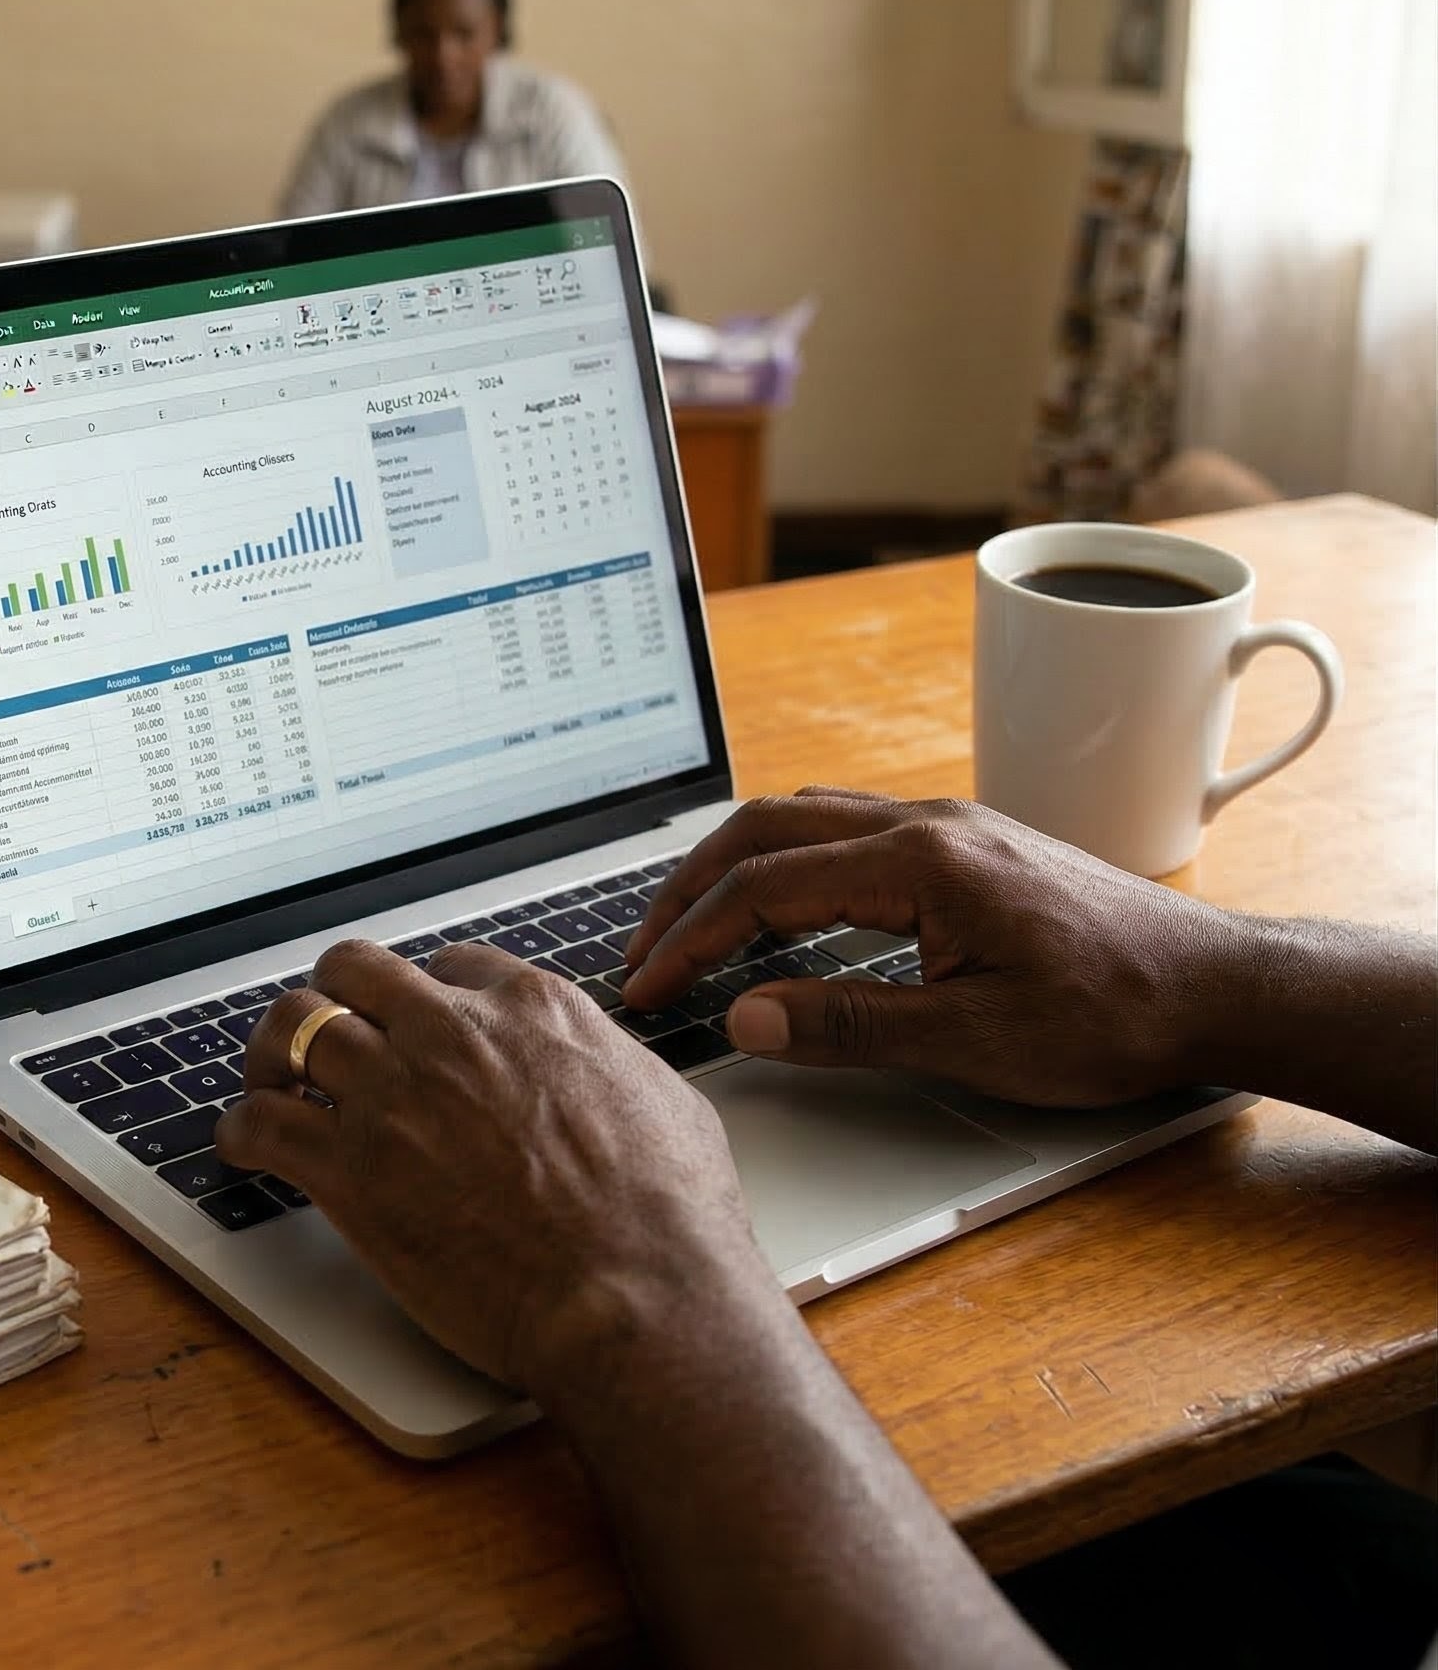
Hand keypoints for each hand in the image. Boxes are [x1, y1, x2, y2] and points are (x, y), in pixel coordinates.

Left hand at [214, 937, 769, 1398]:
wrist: (636, 1297)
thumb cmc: (669, 1221)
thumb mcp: (665, 1102)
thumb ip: (611, 1066)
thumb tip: (604, 1068)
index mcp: (531, 1010)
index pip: (451, 965)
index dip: (425, 999)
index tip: (412, 1028)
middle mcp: (453, 1034)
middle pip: (355, 972)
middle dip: (334, 998)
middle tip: (323, 1036)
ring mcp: (394, 1096)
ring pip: (294, 1028)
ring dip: (272, 1054)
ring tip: (266, 1083)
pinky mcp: (350, 1170)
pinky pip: (261, 1123)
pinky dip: (241, 1131)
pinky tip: (243, 1147)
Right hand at [621, 789, 1250, 1106]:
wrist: (1215, 988)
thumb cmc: (1115, 1016)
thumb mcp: (978, 1040)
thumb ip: (851, 1024)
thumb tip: (747, 1015)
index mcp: (922, 863)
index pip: (765, 887)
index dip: (691, 940)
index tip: (647, 988)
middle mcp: (927, 824)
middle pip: (764, 829)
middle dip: (689, 889)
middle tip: (642, 951)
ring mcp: (947, 827)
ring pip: (802, 818)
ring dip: (733, 866)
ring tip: (691, 925)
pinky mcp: (964, 844)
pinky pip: (844, 828)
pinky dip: (783, 860)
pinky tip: (779, 905)